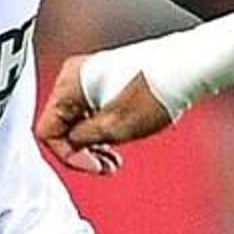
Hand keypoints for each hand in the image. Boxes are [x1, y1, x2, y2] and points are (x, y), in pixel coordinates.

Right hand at [35, 53, 170, 175]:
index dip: (68, 155)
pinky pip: (92, 111)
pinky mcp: (106, 79)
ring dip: (94, 144)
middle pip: (62, 126)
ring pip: (78, 120)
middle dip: (83, 151)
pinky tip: (119, 140)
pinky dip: (103, 130)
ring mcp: (91, 77)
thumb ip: (82, 140)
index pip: (47, 131)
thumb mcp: (112, 128)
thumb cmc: (155, 90)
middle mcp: (75, 76)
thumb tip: (71, 145)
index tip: (92, 165)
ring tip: (114, 158)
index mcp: (69, 84)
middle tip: (105, 164)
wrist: (186, 68)